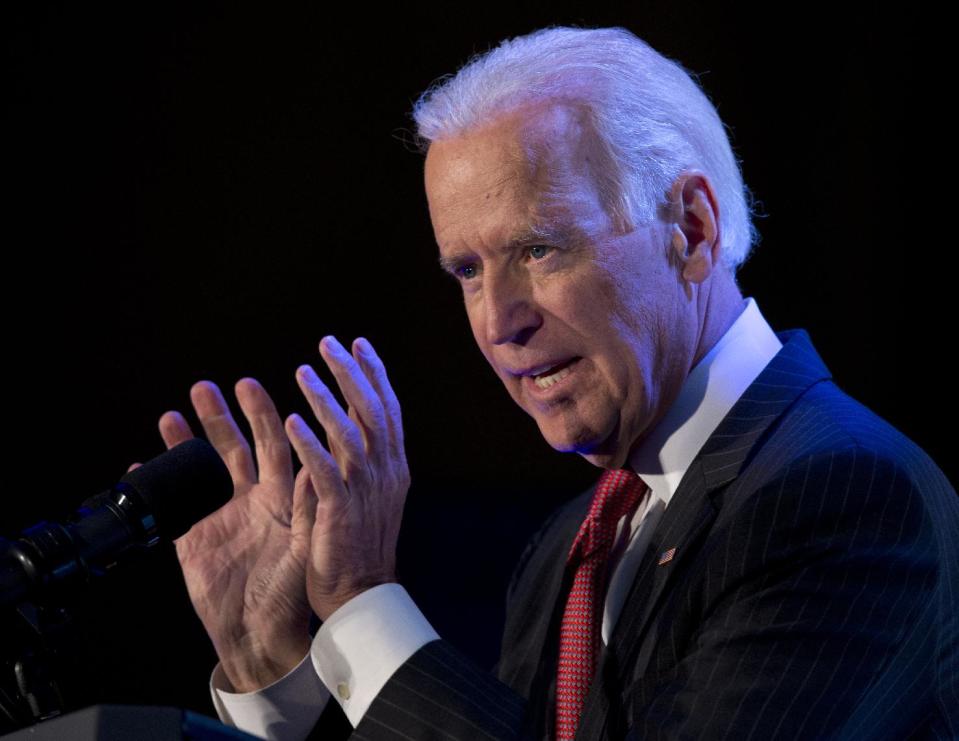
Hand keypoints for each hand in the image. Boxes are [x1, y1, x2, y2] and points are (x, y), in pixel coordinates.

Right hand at [160, 379, 314, 691]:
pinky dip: (155, 485)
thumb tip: (313, 469)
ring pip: (200, 469)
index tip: (248, 386)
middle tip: (205, 387)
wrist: (259, 635)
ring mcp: (220, 516)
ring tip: (172, 413)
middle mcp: (251, 500)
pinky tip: (140, 465)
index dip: (262, 414)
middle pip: (234, 447)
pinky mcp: (193, 538)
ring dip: (186, 441)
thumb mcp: (306, 548)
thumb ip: (307, 509)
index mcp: (281, 498)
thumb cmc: (291, 595)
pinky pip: (171, 505)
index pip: (273, 444)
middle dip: (220, 416)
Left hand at [285, 336, 409, 620]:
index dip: (375, 374)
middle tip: (329, 343)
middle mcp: (384, 473)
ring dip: (327, 401)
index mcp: (392, 467)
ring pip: (351, 435)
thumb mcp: (369, 495)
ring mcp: (364, 493)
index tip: (359, 344)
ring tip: (304, 371)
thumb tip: (347, 422)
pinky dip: (311, 445)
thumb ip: (359, 458)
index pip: (388, 410)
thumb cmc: (359, 546)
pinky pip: (325, 472)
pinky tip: (292, 421)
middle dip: (351, 374)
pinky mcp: (340, 513)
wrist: (360, 596)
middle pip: (373, 412)